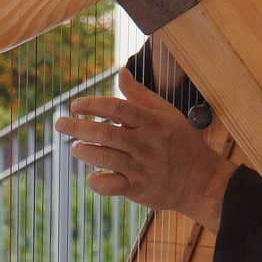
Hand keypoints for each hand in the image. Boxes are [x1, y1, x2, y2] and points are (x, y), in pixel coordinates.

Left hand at [55, 67, 236, 231]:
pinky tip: (93, 175)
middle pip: (105, 133)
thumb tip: (121, 72)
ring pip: (104, 158)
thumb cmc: (182, 143)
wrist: (202, 181)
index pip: (117, 108)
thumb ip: (140, 94)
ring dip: (83, 151)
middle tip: (58, 123)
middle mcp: (145, 144)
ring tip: (75, 147)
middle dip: (77, 127)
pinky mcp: (137, 189)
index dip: (92, 104)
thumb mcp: (167, 113)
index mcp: (151, 122)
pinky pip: (110, 186)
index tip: (75, 104)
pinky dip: (96, 181)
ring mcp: (141, 167)